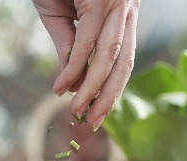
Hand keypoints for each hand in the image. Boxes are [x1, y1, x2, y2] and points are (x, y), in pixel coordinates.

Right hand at [33, 0, 139, 131]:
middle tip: (93, 122)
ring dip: (92, 87)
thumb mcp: (60, 15)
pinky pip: (86, 43)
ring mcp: (116, 3)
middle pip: (123, 62)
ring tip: (76, 109)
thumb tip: (74, 86)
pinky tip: (62, 85)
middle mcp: (126, 8)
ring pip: (108, 55)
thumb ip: (69, 46)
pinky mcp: (98, 0)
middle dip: (108, 96)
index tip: (99, 113)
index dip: (113, 88)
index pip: (123, 59)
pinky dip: (74, 67)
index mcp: (123, 13)